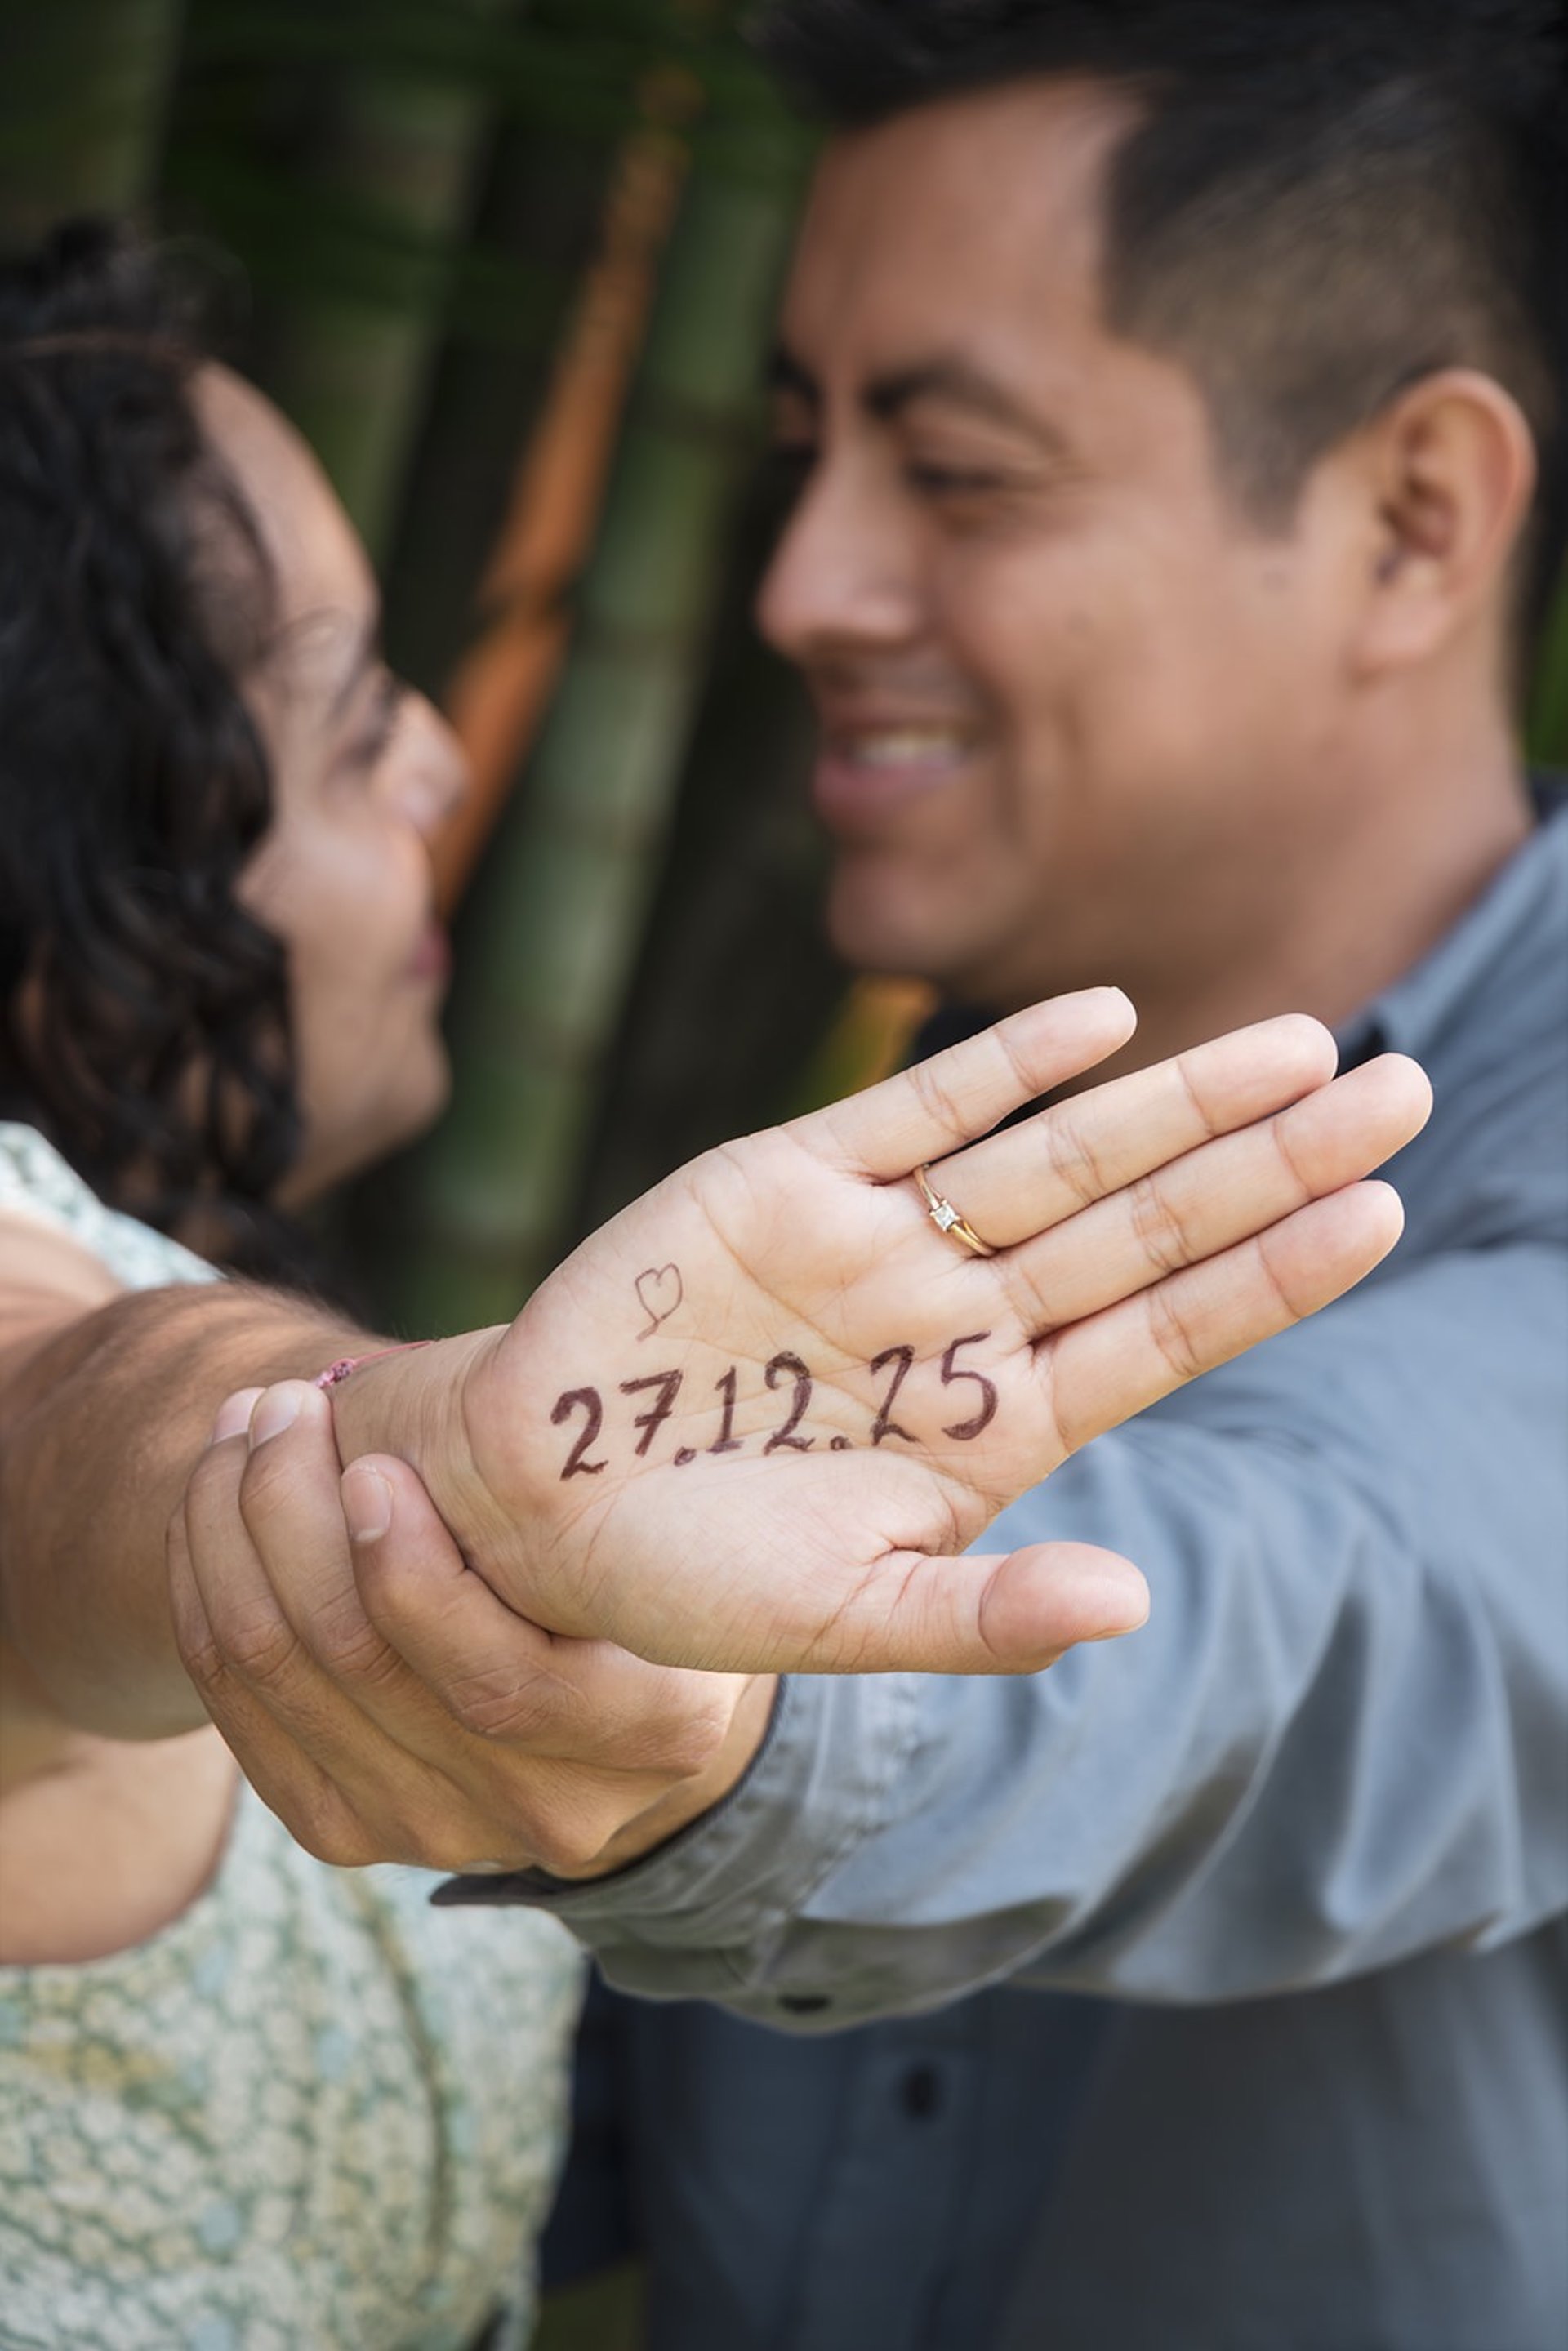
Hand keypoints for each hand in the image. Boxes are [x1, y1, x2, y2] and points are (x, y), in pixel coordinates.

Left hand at [172, 1381, 770, 1871]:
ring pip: (289, 1682)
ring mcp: (447, 1834)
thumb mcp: (653, 1504)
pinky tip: (209, 1510)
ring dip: (234, 1539)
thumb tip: (512, 1398)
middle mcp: (557, 1812)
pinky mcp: (353, 1832)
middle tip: (278, 1405)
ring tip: (239, 1428)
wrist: (597, 1645)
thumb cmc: (630, 1526)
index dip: (411, 1577)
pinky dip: (210, 1598)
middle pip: (371, 1671)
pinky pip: (243, 1718)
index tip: (367, 1463)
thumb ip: (597, 1482)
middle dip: (294, 1518)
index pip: (501, 1682)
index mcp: (662, 1732)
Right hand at [355, 989, 1428, 1673]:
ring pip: (1059, 1156)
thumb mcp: (839, 1618)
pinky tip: (1103, 1019)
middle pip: (1145, 1226)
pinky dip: (1004, 1064)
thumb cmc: (689, 1578)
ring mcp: (882, 1244)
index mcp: (994, 1426)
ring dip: (1175, 1101)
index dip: (1272, 1273)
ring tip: (1302, 1044)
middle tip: (1402, 1089)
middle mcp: (960, 1322)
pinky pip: (916, 1110)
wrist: (527, 1500)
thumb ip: (982, 1617)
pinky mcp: (787, 1182)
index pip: (1166, 1334)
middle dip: (1270, 1160)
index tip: (1384, 1209)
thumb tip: (1134, 1607)